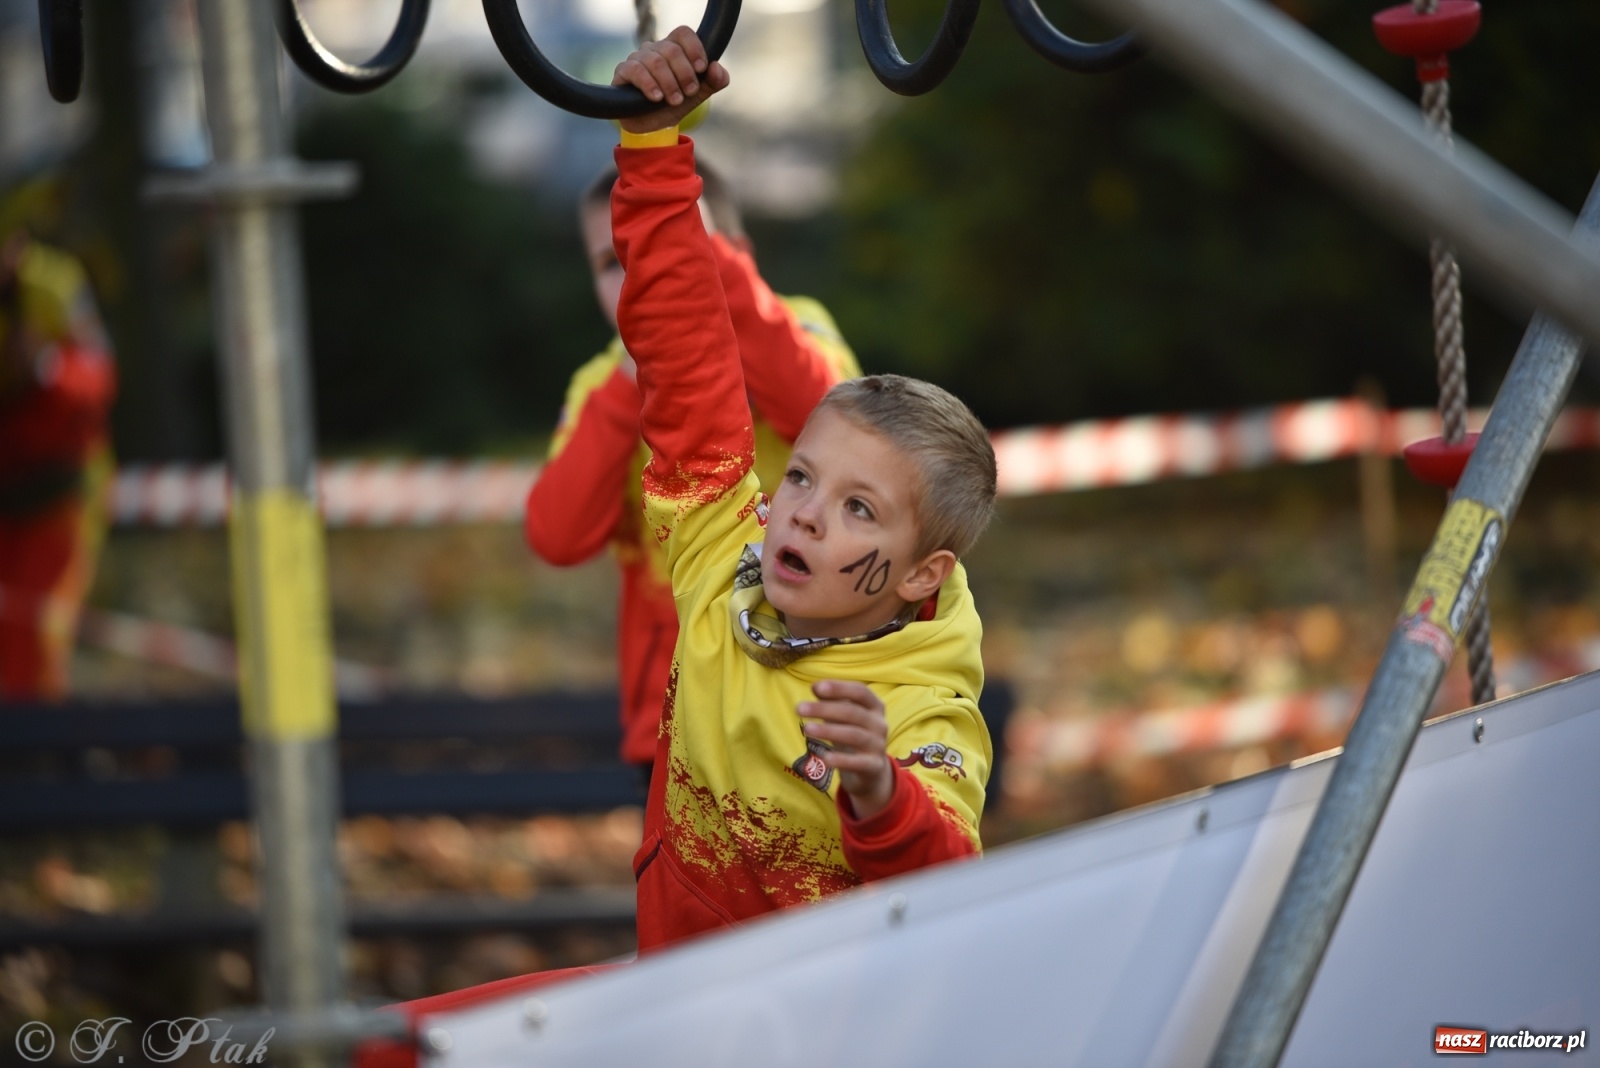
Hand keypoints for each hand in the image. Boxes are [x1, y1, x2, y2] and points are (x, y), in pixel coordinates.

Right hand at [612, 26, 729, 133]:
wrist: (652, 127)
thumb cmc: (673, 105)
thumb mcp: (697, 95)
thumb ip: (713, 82)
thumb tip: (717, 68)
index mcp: (674, 49)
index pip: (683, 34)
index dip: (694, 48)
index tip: (701, 68)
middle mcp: (655, 49)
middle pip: (672, 49)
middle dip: (685, 73)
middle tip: (690, 92)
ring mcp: (637, 58)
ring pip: (656, 61)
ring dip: (669, 83)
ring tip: (675, 100)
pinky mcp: (623, 72)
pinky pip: (636, 70)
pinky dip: (650, 84)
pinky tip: (657, 97)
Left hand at [798, 680, 894, 819]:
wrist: (871, 769)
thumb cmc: (853, 734)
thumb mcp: (844, 716)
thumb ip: (832, 700)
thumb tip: (815, 687)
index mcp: (875, 706)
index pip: (860, 691)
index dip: (839, 688)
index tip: (816, 687)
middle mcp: (879, 724)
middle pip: (853, 713)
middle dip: (825, 709)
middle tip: (799, 708)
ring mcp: (878, 745)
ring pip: (854, 735)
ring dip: (829, 731)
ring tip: (806, 729)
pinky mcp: (874, 766)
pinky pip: (858, 762)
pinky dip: (842, 760)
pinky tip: (825, 758)